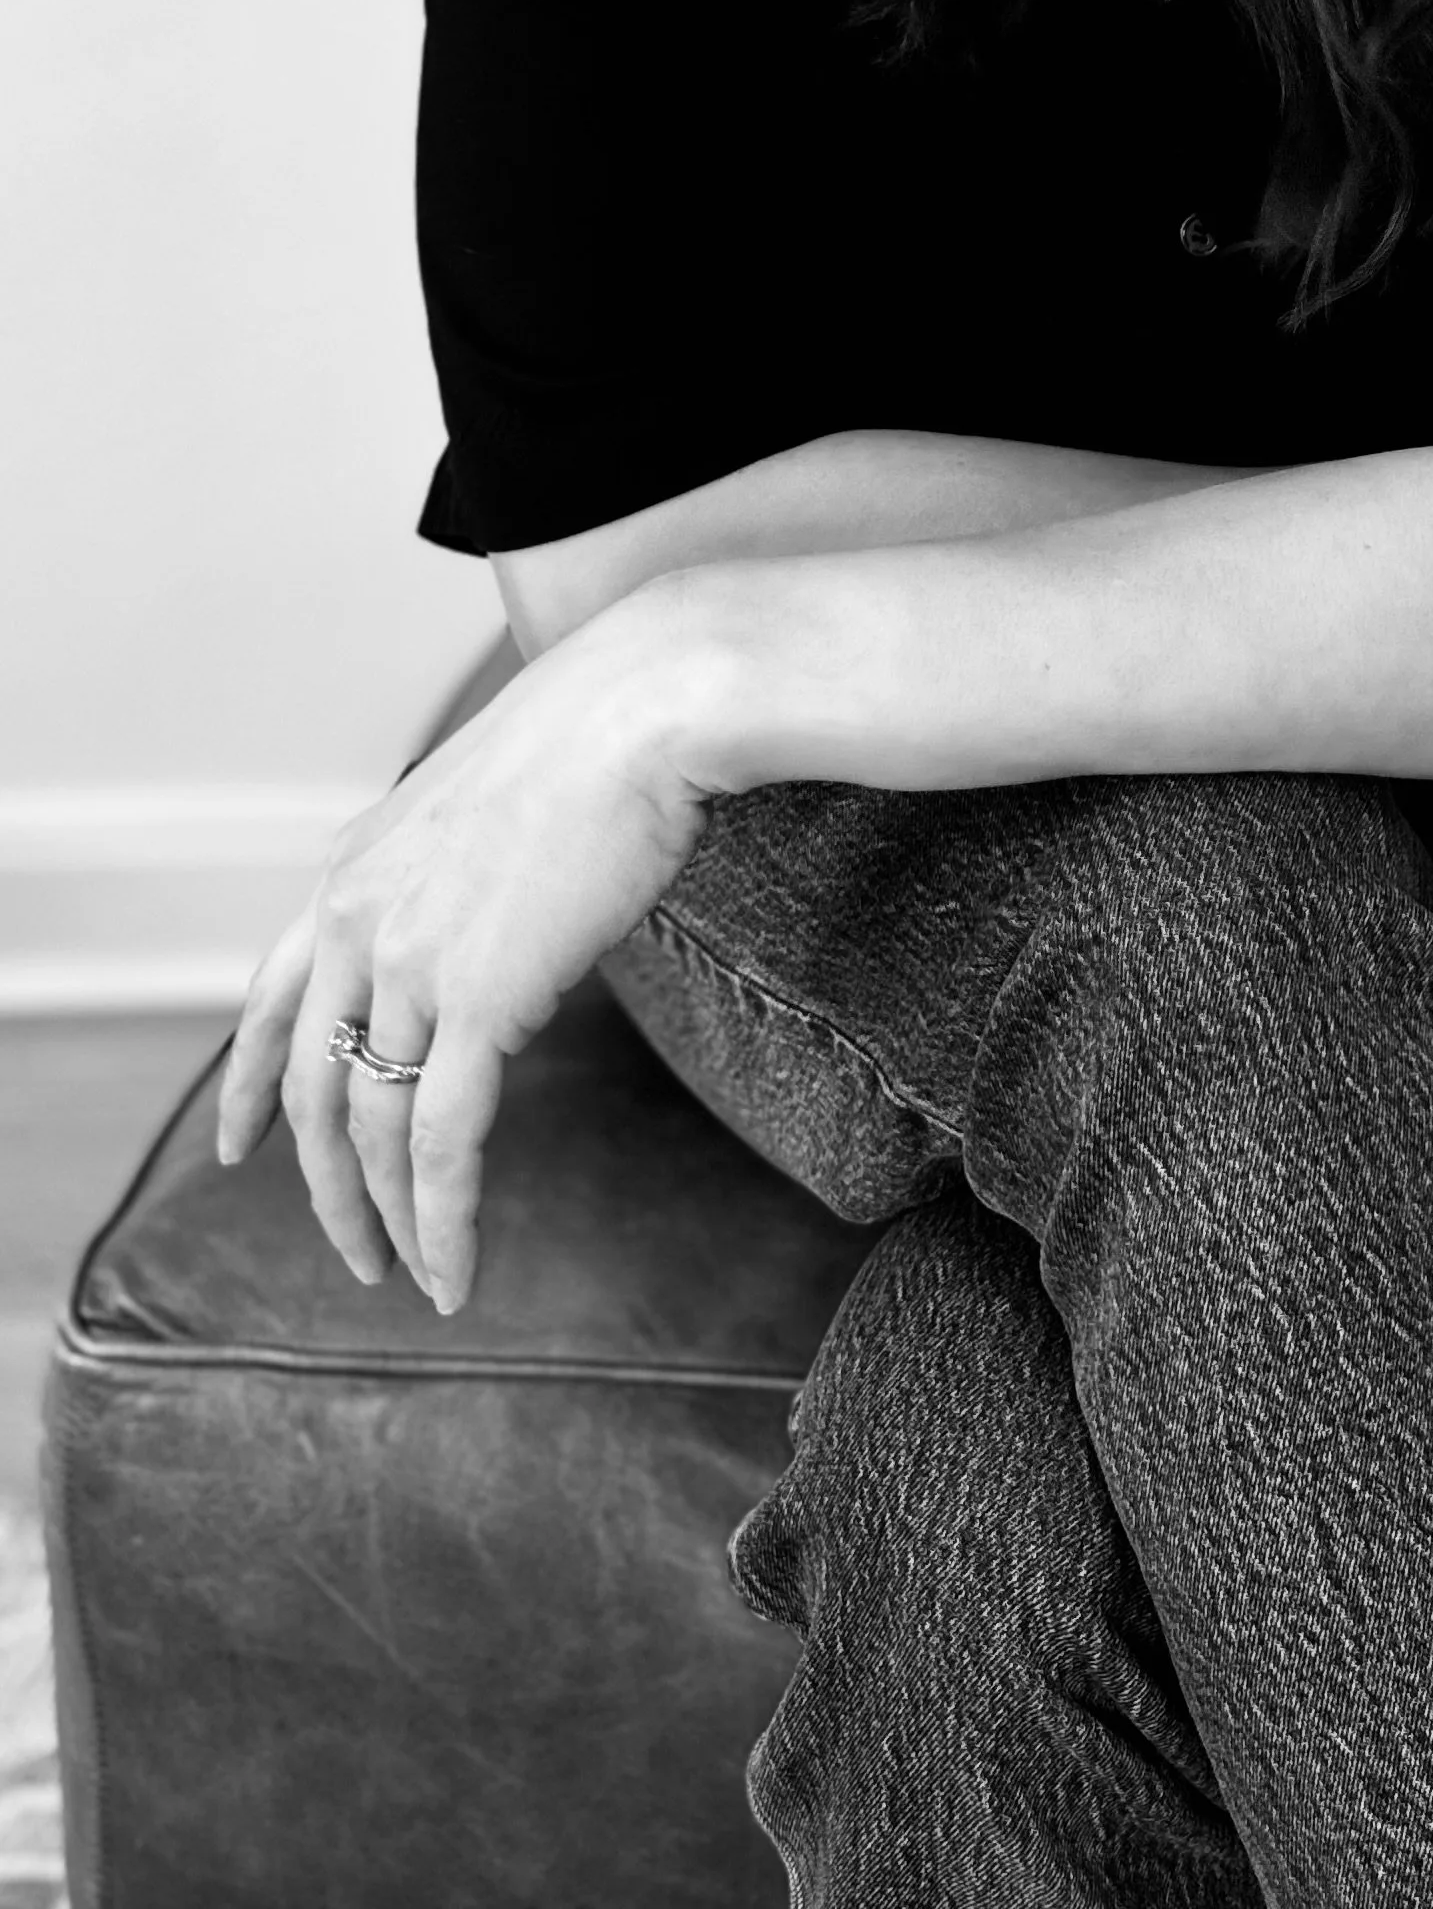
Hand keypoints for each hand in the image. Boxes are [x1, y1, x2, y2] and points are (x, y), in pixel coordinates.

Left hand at [215, 598, 710, 1314]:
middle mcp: (356, 919)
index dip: (249, 1084)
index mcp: (350, 869)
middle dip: (327, 1187)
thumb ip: (452, 878)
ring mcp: (408, 962)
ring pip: (372, 1130)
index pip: (269, 999)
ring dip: (390, 1220)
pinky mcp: (475, 1001)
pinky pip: (441, 1144)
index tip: (237, 1147)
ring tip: (417, 1276)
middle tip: (356, 1252)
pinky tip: (455, 1271)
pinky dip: (443, 1221)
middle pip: (313, 1089)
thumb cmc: (598, 737)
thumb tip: (483, 934)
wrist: (646, 706)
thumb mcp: (480, 803)